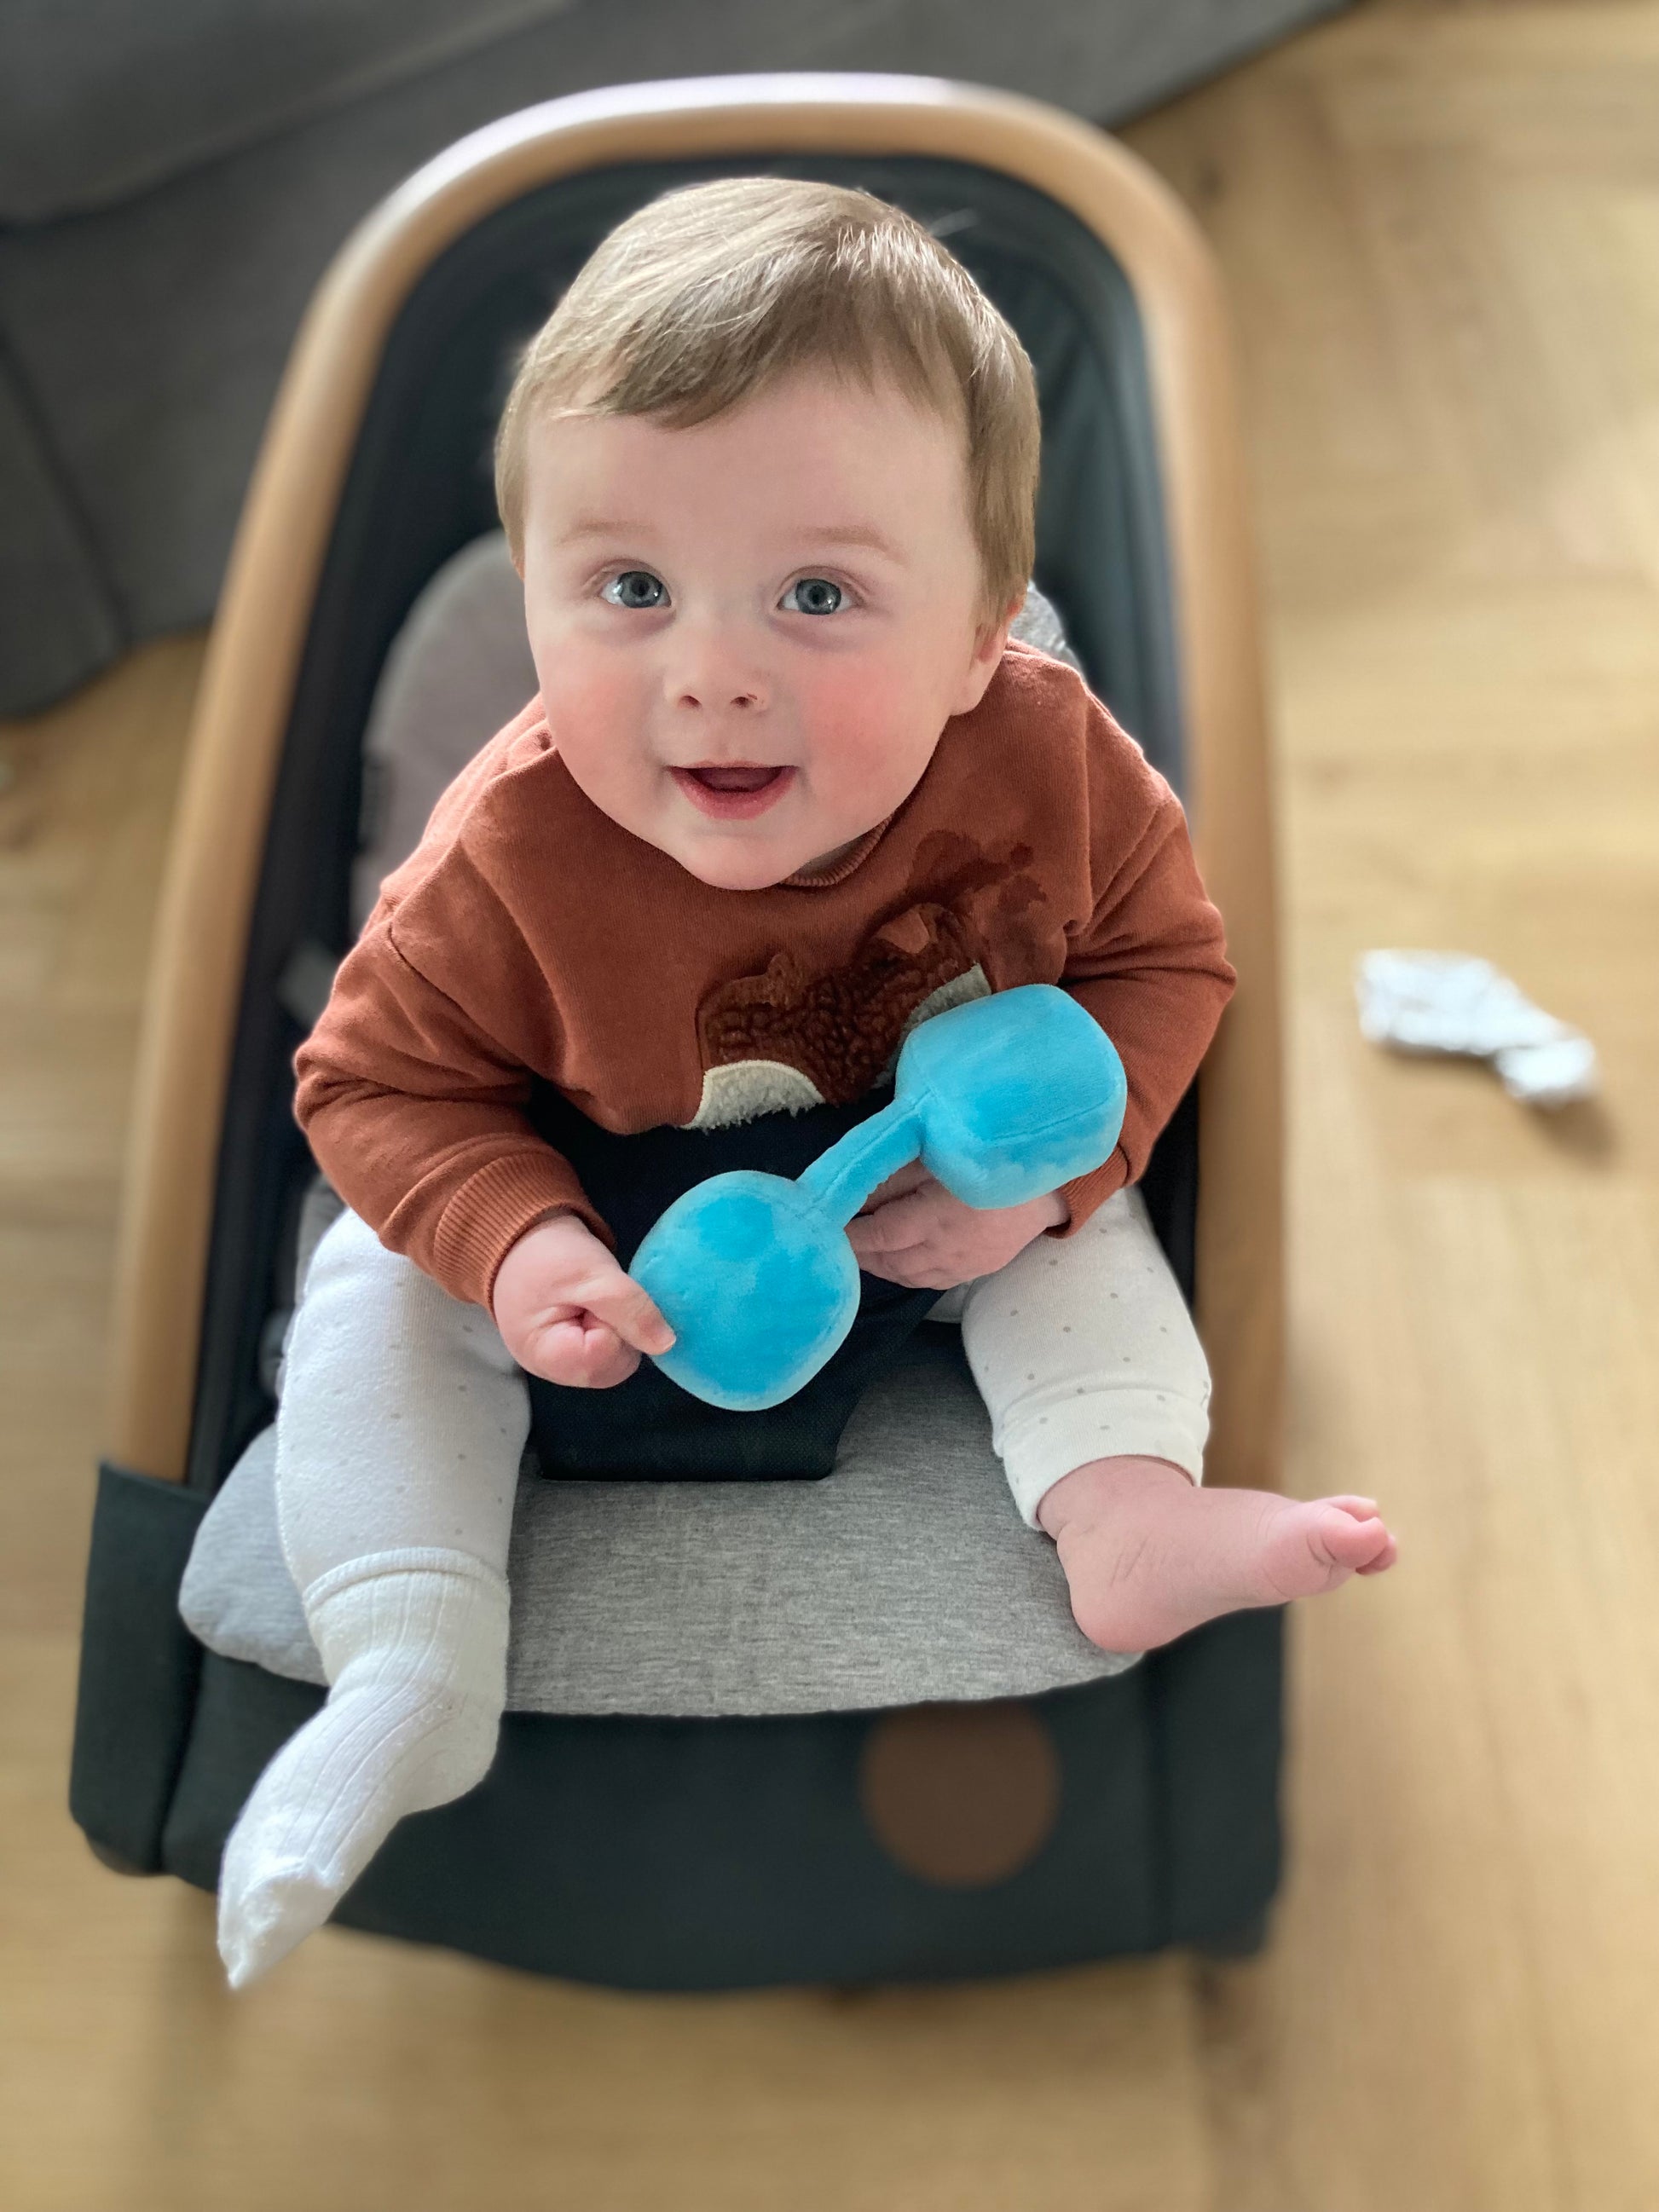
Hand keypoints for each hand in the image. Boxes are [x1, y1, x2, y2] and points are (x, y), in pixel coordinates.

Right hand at [491, 1212, 673, 1387]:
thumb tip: (667, 1344)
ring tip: (595, 1299)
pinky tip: (599, 1306)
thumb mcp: (591, 1274)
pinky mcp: (575, 1353)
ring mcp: (564, 1365)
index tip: (595, 1299)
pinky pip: (610, 1351)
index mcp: (546, 1357)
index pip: (605, 1360)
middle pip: (613, 1366)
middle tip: (598, 1296)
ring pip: (616, 1360)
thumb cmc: (547, 1255)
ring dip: (619, 1327)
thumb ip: (630, 1308)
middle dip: (620, 1329)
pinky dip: (614, 1327)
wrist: (521, 1239)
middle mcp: (554, 1372)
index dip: (615, 1327)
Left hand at [844, 1162, 1068, 1290]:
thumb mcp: (937, 1153)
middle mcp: (948, 1249)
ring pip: (907, 1276)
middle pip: (889, 1261)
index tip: (824, 1225)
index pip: (880, 1235)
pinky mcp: (976, 1270)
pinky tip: (891, 1260)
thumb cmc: (990, 1155)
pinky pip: (929, 1281)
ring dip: (878, 1264)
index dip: (849, 1234)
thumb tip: (851, 1190)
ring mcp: (964, 1265)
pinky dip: (903, 1273)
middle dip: (858, 1251)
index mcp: (938, 1217)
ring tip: (857, 1248)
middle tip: (833, 1238)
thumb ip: (894, 1174)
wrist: (1052, 1181)